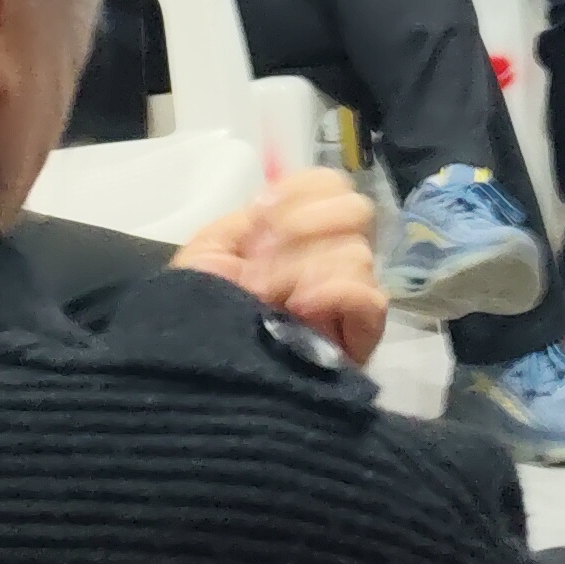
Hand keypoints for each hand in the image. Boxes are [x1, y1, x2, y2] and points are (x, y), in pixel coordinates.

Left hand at [170, 167, 388, 363]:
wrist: (193, 375)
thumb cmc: (193, 317)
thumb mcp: (209, 252)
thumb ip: (250, 219)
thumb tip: (281, 202)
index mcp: (294, 238)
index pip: (332, 188)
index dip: (301, 190)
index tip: (260, 215)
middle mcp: (327, 262)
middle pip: (356, 211)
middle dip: (304, 223)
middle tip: (261, 254)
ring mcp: (346, 302)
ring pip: (358, 253)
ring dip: (300, 268)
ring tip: (265, 296)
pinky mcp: (358, 339)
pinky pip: (372, 299)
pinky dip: (337, 292)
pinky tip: (301, 307)